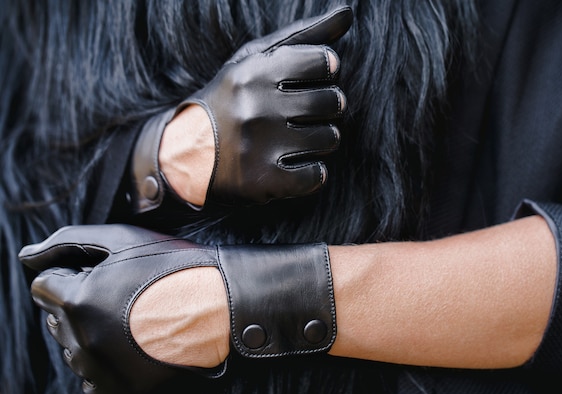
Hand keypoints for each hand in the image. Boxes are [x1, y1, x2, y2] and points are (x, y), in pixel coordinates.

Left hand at [20, 224, 335, 393]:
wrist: (220, 304)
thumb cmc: (174, 266)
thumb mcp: (123, 239)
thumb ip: (68, 242)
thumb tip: (26, 256)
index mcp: (77, 298)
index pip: (44, 287)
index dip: (73, 275)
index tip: (105, 274)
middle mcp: (80, 337)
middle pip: (56, 316)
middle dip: (79, 302)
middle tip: (123, 294)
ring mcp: (98, 367)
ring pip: (71, 346)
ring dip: (90, 330)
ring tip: (132, 317)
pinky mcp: (117, 389)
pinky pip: (89, 380)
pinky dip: (102, 363)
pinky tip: (130, 344)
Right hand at [131, 6, 352, 211]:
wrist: (185, 153)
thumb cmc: (231, 99)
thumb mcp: (255, 59)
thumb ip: (303, 36)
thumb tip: (348, 13)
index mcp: (255, 73)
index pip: (323, 62)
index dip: (325, 71)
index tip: (312, 79)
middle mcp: (257, 107)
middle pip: (332, 101)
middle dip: (327, 107)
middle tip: (308, 112)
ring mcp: (261, 146)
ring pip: (329, 138)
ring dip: (322, 139)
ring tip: (300, 138)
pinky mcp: (264, 180)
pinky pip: (316, 176)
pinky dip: (313, 172)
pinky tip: (296, 163)